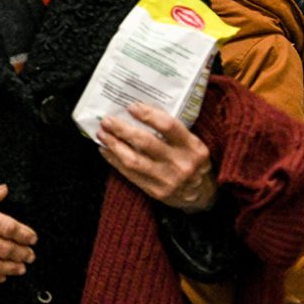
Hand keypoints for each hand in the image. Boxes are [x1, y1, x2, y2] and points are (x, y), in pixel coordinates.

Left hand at [97, 102, 216, 212]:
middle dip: (123, 130)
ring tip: (101, 134)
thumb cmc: (192, 162)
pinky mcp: (155, 192)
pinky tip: (106, 150)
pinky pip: (130, 174)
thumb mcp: (192, 144)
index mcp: (193, 147)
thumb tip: (139, 110)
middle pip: (145, 143)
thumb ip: (172, 131)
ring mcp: (168, 180)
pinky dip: (115, 161)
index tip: (131, 106)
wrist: (202, 197)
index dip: (148, 115)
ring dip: (114, 145)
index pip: (168, 126)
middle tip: (107, 120)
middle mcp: (181, 163)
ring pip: (133, 160)